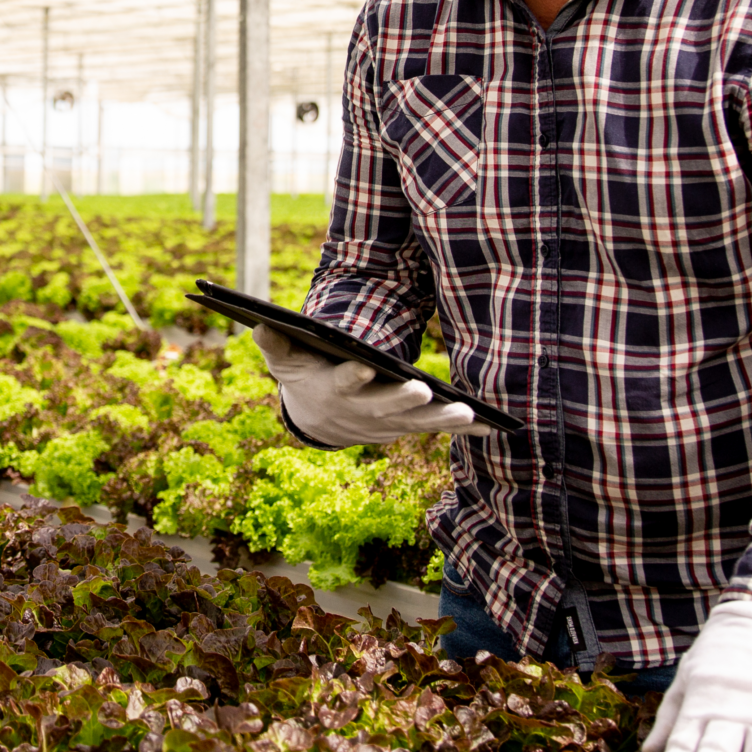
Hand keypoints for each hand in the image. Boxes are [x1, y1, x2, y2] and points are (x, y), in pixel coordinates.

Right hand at [255, 322, 475, 447]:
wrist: (320, 422)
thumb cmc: (306, 378)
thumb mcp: (288, 363)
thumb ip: (276, 345)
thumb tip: (259, 324)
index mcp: (337, 390)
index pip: (345, 383)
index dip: (353, 376)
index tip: (363, 366)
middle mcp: (365, 411)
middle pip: (387, 405)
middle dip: (405, 398)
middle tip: (423, 388)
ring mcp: (389, 422)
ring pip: (418, 421)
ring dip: (443, 418)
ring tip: (469, 413)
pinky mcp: (407, 427)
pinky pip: (436, 427)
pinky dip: (462, 428)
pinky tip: (492, 425)